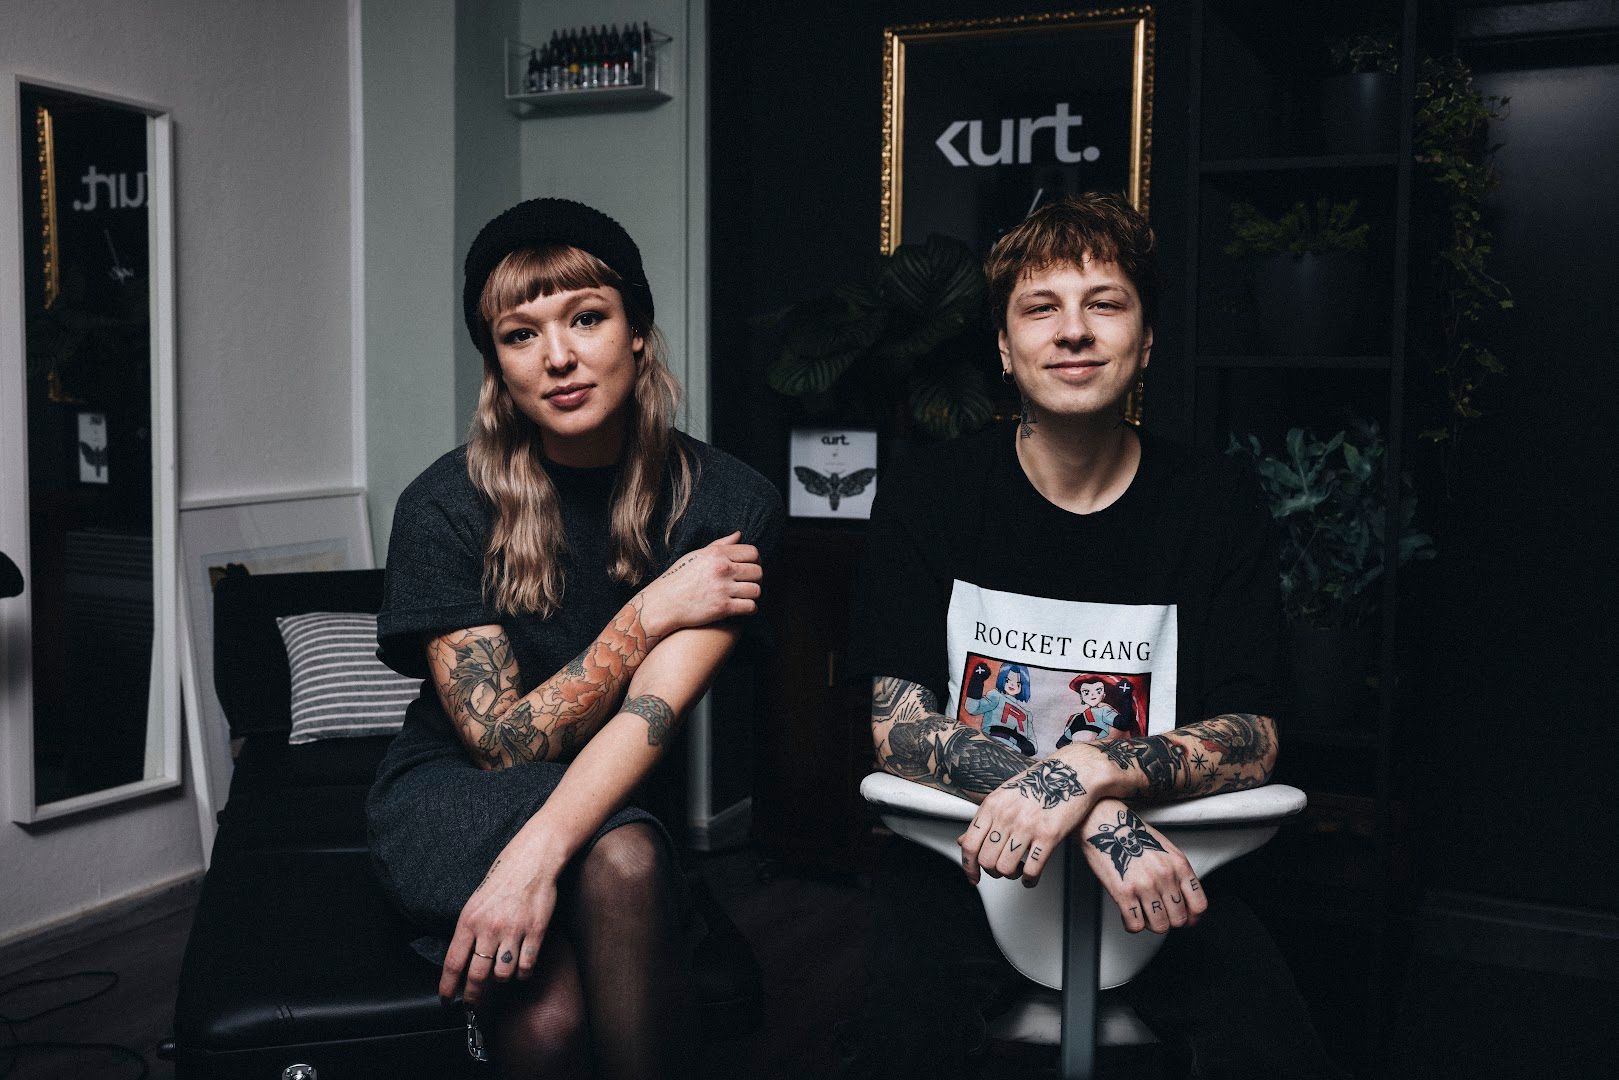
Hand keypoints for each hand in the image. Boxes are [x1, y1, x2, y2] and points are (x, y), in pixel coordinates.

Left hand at [439, 845, 559, 1006]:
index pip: (453, 962)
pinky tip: (521, 969)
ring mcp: (514, 930)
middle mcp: (489, 927)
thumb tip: (463, 962)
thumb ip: (470, 930)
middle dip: (473, 997)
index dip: (448, 987)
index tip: (447, 999)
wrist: (531, 860)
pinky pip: (526, 965)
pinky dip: (523, 973)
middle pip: (477, 975)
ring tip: (501, 976)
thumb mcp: (476, 902)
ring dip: (501, 981)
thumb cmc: (503, 880)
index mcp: (469, 920)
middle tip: (473, 1005)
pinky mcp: (535, 931)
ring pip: (503, 974)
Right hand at [637, 531, 761, 638]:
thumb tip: (739, 534)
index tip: (749, 568)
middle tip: (747, 583)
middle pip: (757, 571)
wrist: (663, 603)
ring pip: (756, 590)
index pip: (752, 553)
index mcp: (717, 554)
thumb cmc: (679, 578)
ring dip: (753, 594)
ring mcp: (723, 589)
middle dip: (755, 578)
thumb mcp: (697, 555)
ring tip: (745, 596)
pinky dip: (750, 608)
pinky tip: (744, 607)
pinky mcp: (723, 608)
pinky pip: (750, 606)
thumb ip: (720, 545)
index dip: (755, 561)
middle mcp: (722, 569)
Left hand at [958, 756, 1096, 886]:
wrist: (1073, 771)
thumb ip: (985, 819)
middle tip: (1001, 870)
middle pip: (987, 860)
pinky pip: (1032, 869)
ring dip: (1011, 875)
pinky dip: (1030, 880)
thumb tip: (963, 841)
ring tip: (1018, 870)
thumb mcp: (1004, 795)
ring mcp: (1027, 825)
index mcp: (992, 805)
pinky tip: (1031, 877)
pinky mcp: (1049, 835)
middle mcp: (1007, 815)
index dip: (969, 866)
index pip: (970, 844)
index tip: (973, 876)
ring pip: (1006, 868)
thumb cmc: (1039, 783)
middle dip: (993, 872)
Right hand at [1077, 799, 1207, 933]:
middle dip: (1169, 920)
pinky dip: (1132, 924)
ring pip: (1159, 925)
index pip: (1198, 904)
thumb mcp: (1165, 849)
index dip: (1192, 917)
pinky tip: (1128, 913)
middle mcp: (1165, 875)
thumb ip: (1177, 873)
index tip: (1186, 918)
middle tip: (1158, 914)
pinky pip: (1135, 925)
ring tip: (1142, 913)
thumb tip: (1182, 900)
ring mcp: (1145, 885)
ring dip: (1150, 924)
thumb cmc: (1131, 834)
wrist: (1104, 823)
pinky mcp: (1124, 892)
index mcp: (1179, 864)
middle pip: (1179, 919)